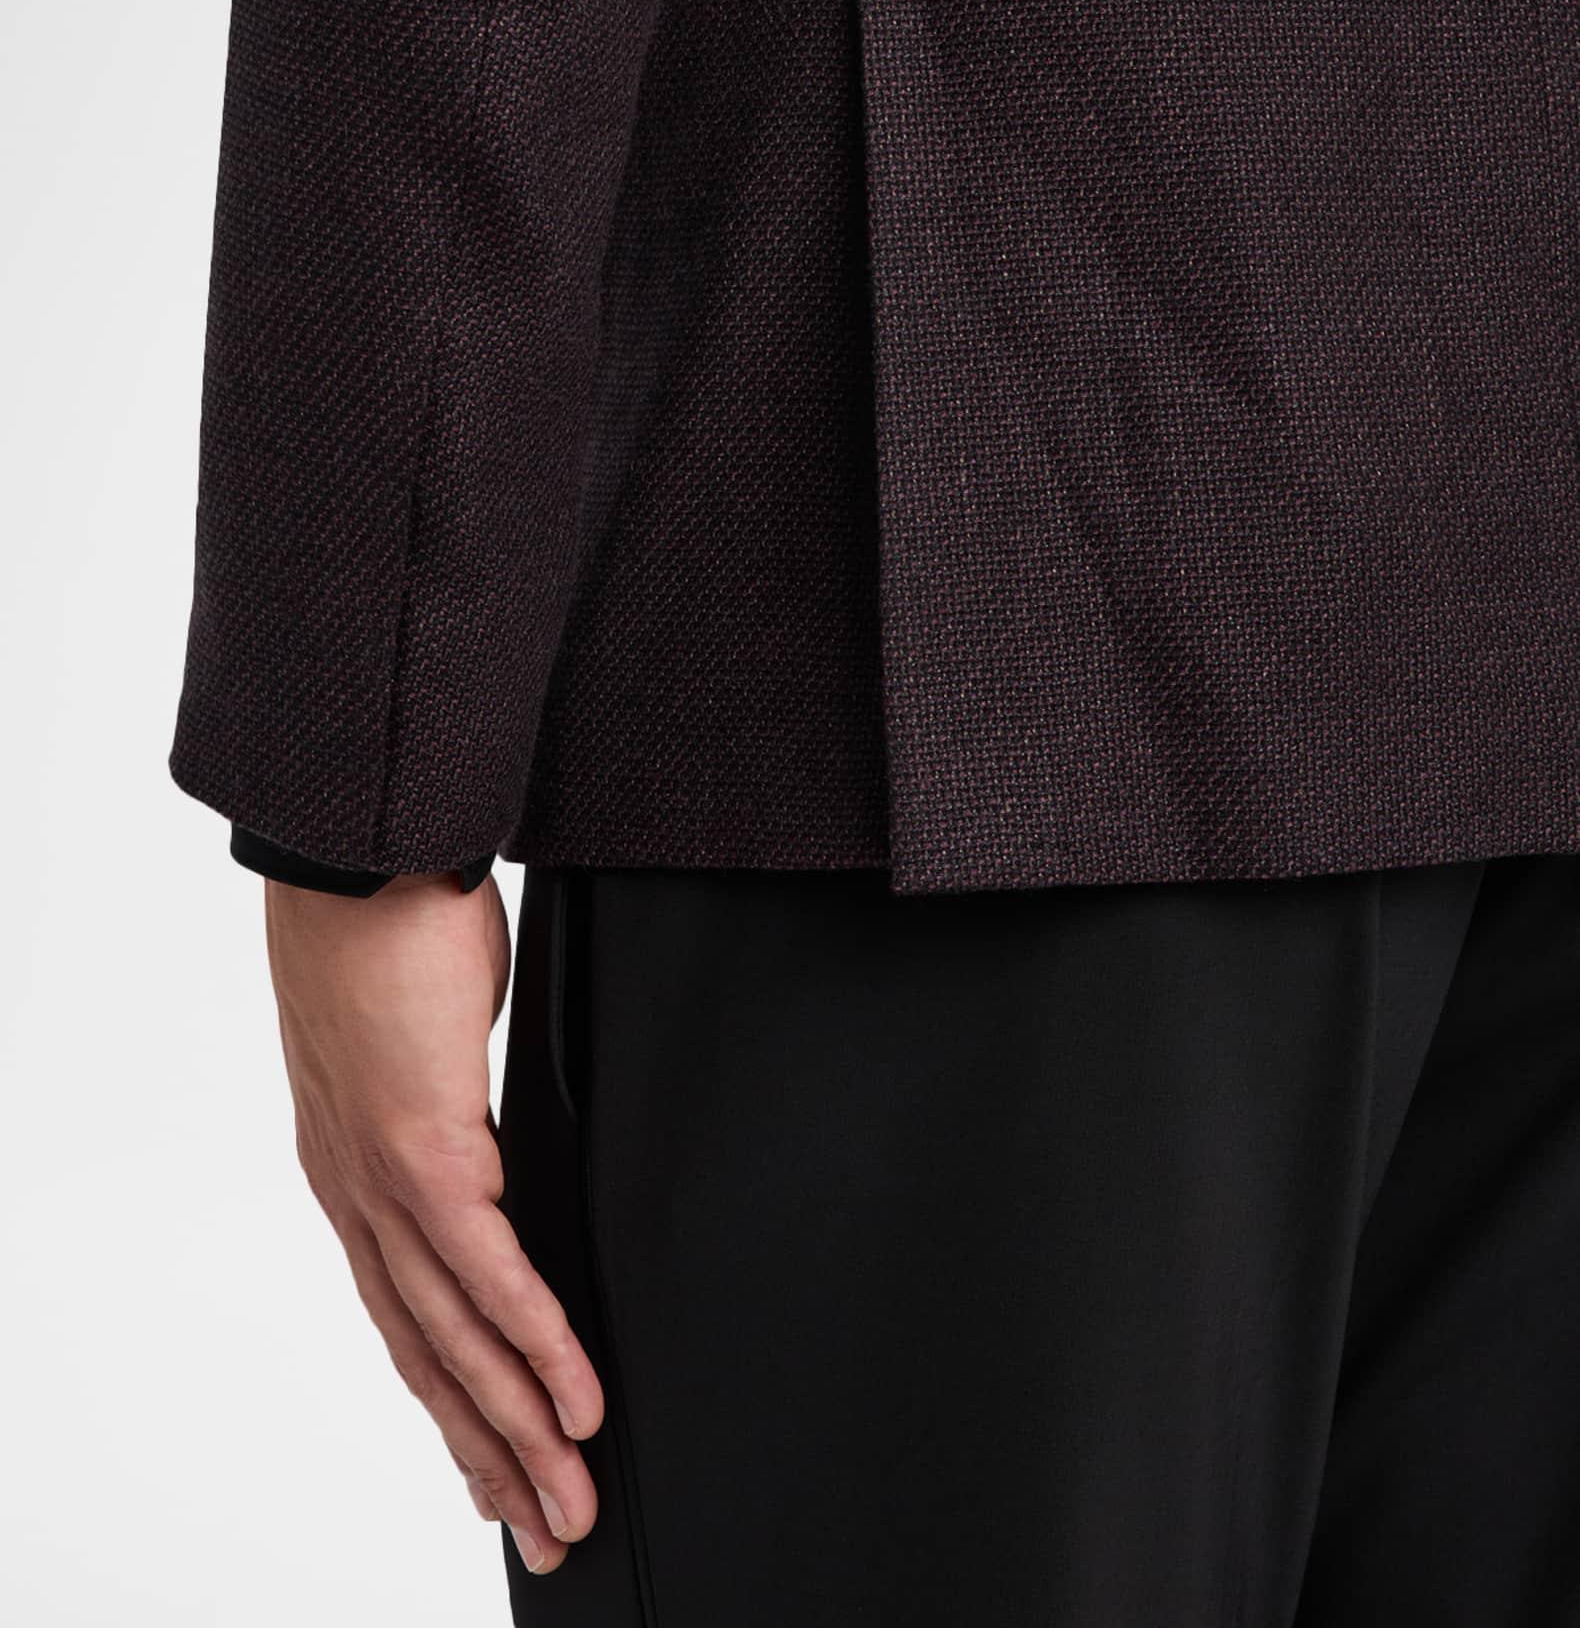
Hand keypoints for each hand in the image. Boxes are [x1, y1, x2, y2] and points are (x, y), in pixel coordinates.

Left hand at [263, 869, 603, 1574]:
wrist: (357, 855)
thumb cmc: (390, 930)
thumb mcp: (428, 1042)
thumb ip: (454, 1110)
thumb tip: (500, 1141)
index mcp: (353, 1172)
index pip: (405, 1314)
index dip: (453, 1399)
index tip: (491, 1464)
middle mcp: (355, 1193)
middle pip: (428, 1351)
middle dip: (490, 1450)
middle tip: (547, 1524)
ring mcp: (383, 1179)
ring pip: (455, 1334)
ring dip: (520, 1426)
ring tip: (571, 1495)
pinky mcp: (422, 1150)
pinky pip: (489, 1269)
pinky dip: (536, 1341)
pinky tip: (574, 1398)